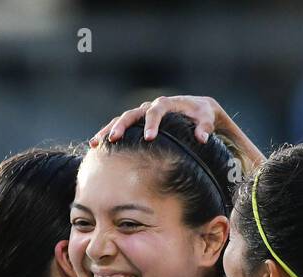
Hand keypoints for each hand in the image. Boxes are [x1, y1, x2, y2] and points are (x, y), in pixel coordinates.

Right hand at [91, 94, 221, 146]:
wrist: (196, 108)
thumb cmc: (202, 114)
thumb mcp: (207, 118)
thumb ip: (205, 127)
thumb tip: (202, 138)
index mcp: (166, 103)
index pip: (156, 111)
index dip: (152, 123)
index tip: (149, 137)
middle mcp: (150, 106)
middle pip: (132, 114)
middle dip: (122, 126)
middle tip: (114, 139)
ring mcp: (142, 114)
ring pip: (121, 119)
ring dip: (108, 130)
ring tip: (96, 143)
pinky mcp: (138, 122)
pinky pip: (120, 126)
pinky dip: (108, 134)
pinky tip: (96, 146)